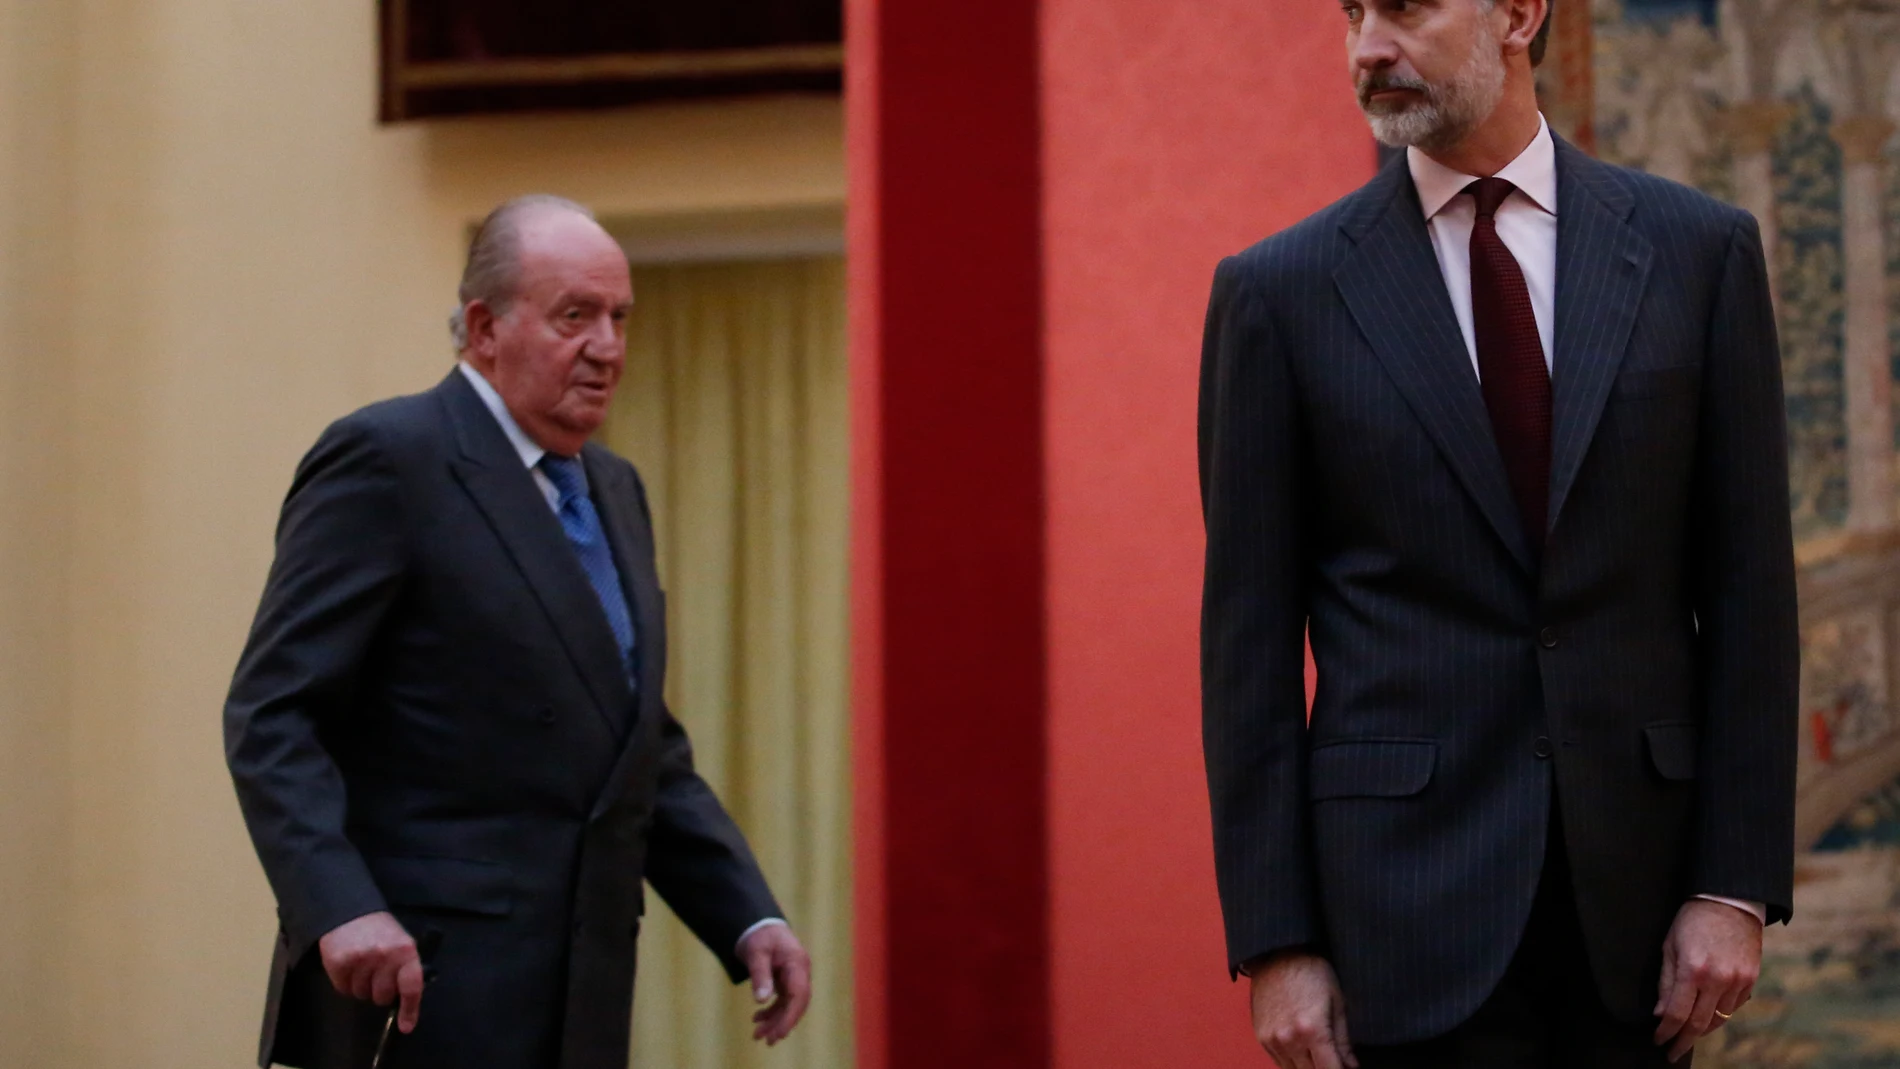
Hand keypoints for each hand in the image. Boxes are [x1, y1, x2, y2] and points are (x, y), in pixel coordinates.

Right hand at [318, 911, 424, 1033]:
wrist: (349, 911)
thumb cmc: (380, 931)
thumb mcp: (400, 943)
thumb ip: (405, 968)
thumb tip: (405, 1001)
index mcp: (406, 951)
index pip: (411, 986)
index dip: (410, 1009)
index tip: (406, 1026)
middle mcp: (385, 956)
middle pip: (383, 997)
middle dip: (380, 991)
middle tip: (376, 975)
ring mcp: (361, 960)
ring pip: (362, 995)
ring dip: (361, 986)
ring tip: (362, 965)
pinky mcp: (339, 963)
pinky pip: (344, 990)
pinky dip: (346, 983)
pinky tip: (349, 966)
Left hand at [739, 923, 811, 1045]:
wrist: (760, 925)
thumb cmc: (759, 936)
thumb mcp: (756, 953)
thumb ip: (760, 975)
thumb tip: (761, 1000)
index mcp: (797, 963)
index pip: (799, 995)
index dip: (790, 1016)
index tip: (779, 1033)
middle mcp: (800, 972)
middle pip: (796, 1004)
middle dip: (782, 1024)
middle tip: (767, 1040)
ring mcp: (794, 977)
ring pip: (789, 1006)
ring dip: (775, 1021)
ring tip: (757, 1034)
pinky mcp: (787, 981)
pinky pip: (783, 1001)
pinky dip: (771, 1012)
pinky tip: (757, 1019)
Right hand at [1249, 950, 1357, 1068]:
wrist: (1278, 953)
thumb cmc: (1312, 972)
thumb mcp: (1337, 1002)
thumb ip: (1343, 1040)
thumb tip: (1351, 1067)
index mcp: (1312, 1031)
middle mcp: (1289, 1040)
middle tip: (1334, 1060)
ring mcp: (1272, 1040)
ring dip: (1309, 1067)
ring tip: (1319, 1055)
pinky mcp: (1261, 1037)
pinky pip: (1280, 1062)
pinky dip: (1294, 1062)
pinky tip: (1303, 1050)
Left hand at [1654, 899, 1760, 1061]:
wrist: (1730, 900)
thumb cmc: (1692, 920)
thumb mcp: (1669, 946)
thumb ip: (1666, 982)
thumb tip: (1661, 1013)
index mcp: (1693, 970)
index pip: (1677, 1014)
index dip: (1666, 1032)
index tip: (1658, 1041)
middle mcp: (1718, 980)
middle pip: (1699, 1024)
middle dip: (1683, 1041)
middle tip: (1672, 1051)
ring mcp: (1738, 981)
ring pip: (1719, 1019)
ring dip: (1701, 1030)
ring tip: (1687, 1035)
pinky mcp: (1751, 979)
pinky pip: (1734, 1007)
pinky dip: (1719, 1015)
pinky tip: (1708, 1016)